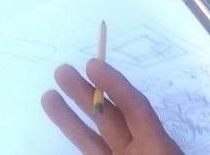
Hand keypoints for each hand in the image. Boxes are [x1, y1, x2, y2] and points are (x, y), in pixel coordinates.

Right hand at [42, 59, 182, 154]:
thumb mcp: (161, 153)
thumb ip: (139, 120)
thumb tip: (117, 105)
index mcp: (159, 144)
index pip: (136, 106)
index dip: (115, 84)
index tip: (93, 64)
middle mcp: (140, 148)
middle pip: (111, 116)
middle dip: (87, 93)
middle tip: (63, 69)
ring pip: (93, 137)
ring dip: (70, 116)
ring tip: (48, 94)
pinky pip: (91, 151)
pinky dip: (76, 135)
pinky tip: (60, 119)